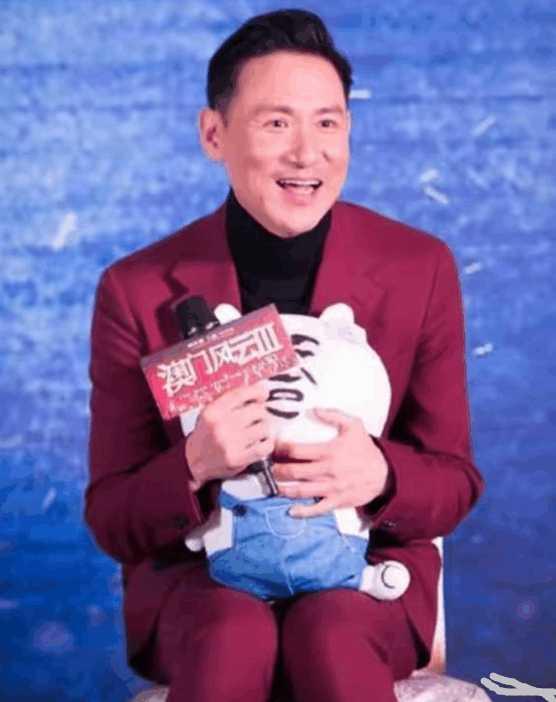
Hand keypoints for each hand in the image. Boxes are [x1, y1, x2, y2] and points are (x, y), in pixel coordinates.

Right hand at [185, 381, 272, 489]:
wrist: (192, 461)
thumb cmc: (205, 435)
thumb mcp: (210, 412)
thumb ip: (230, 401)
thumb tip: (257, 391)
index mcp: (213, 411)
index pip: (241, 394)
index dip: (257, 391)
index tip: (263, 393)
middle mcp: (221, 425)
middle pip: (257, 410)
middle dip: (261, 413)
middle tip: (259, 418)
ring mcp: (230, 443)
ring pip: (264, 428)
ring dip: (264, 429)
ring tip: (258, 432)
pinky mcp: (238, 458)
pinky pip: (264, 446)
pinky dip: (267, 444)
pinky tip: (260, 443)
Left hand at [272, 408, 388, 517]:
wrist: (383, 473)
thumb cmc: (365, 449)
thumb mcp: (354, 425)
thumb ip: (333, 415)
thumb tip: (313, 409)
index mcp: (328, 452)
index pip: (296, 450)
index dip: (281, 448)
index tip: (272, 447)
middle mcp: (327, 471)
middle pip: (293, 472)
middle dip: (276, 470)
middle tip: (267, 467)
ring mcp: (330, 488)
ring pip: (300, 491)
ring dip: (283, 490)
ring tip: (273, 486)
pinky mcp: (336, 502)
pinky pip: (316, 509)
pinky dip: (302, 512)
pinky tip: (291, 510)